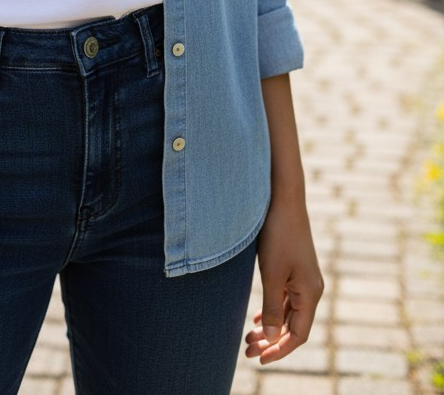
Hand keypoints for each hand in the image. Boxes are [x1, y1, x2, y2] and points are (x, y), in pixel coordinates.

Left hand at [245, 195, 323, 363]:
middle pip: (293, 326)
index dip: (280, 350)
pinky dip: (273, 310)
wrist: (283, 199)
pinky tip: (258, 317)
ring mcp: (304, 279)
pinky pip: (286, 299)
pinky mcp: (295, 269)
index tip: (260, 359)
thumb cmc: (278, 235)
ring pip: (288, 313)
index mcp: (310, 293)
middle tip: (247, 350)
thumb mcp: (272, 274)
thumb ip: (273, 307)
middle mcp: (311, 289)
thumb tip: (272, 337)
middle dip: (272, 341)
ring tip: (249, 338)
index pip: (298, 334)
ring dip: (270, 327)